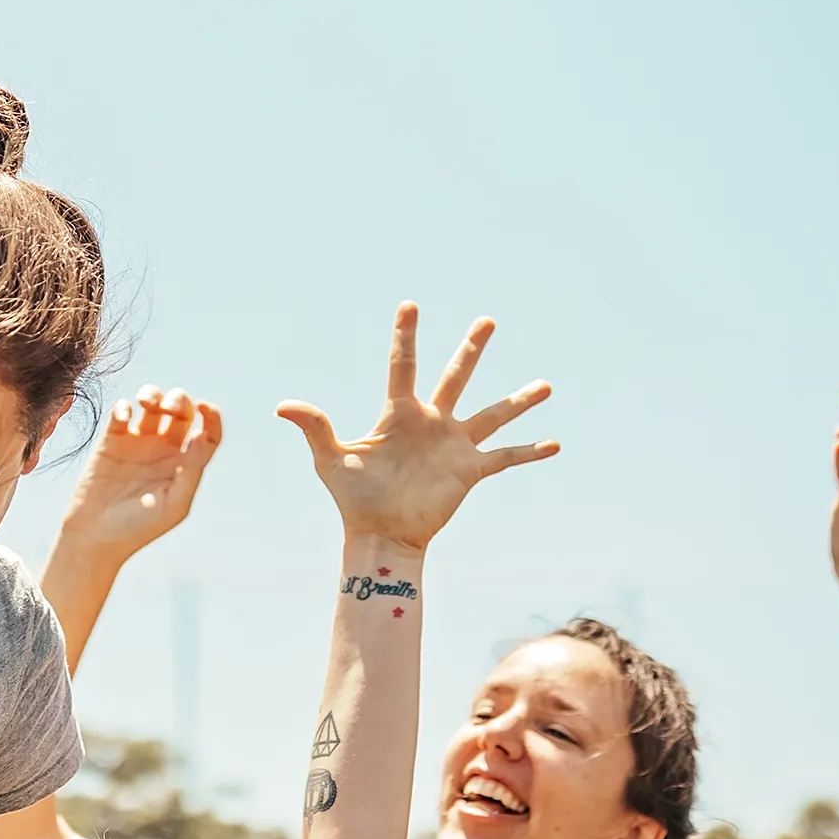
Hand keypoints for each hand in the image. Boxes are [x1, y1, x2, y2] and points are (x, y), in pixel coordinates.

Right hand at [58, 387, 223, 562]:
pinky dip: (123, 407)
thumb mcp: (174, 504)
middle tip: (168, 407)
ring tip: (146, 402)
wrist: (96, 536)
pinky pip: (121, 413)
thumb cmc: (139, 527)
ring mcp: (137, 442)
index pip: (207, 432)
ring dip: (153, 394)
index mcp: (184, 464)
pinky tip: (123, 417)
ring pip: (151, 404)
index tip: (205, 407)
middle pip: (180, 410)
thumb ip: (191, 470)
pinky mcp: (111, 441)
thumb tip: (202, 436)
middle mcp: (164, 449)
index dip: (211, 416)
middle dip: (178, 400)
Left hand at [275, 304, 555, 552]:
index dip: (405, 335)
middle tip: (488, 320)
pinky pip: (505, 458)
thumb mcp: (331, 459)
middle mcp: (431, 423)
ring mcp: (453, 446)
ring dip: (519, 401)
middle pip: (455, 376)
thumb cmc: (353, 498)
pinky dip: (530, 452)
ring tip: (546, 385)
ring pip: (492, 415)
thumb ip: (315, 427)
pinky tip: (556, 444)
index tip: (410, 303)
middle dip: (472, 349)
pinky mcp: (469, 472)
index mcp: (399, 414)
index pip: (402, 366)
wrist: (379, 535)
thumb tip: (283, 406)